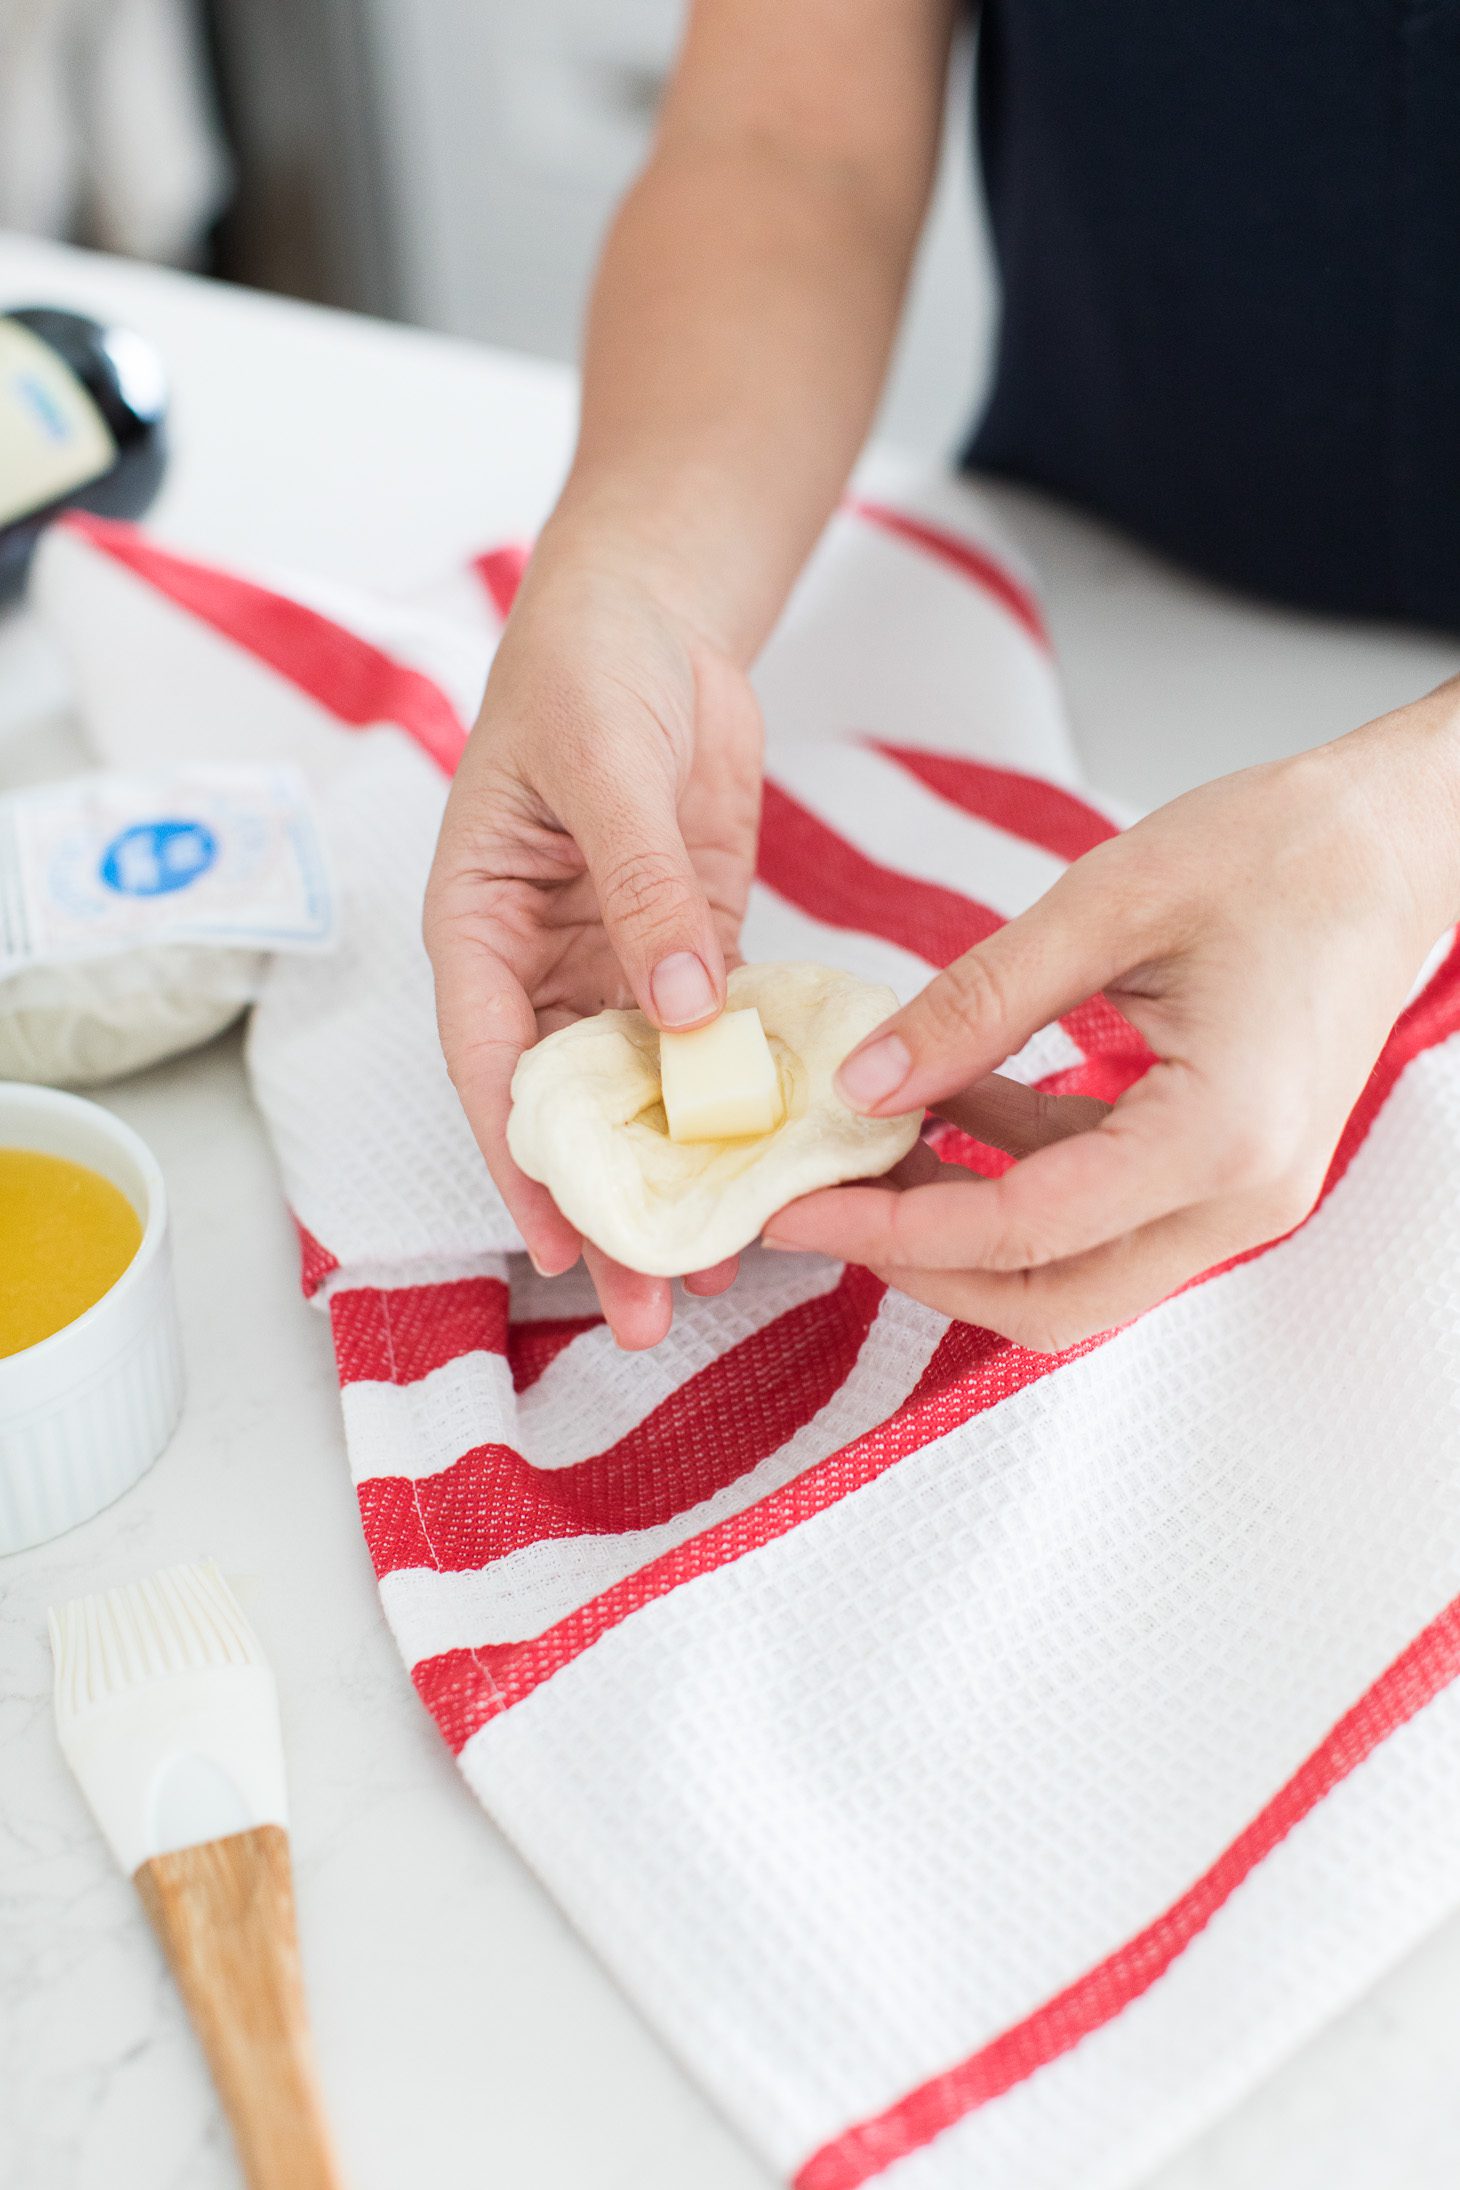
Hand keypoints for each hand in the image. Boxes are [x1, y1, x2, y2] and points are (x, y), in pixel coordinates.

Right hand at [424, 547, 762, 1346]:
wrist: (653, 610)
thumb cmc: (587, 668)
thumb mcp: (605, 769)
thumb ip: (642, 889)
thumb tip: (682, 1016)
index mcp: (480, 928)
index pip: (494, 1070)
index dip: (528, 1167)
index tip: (568, 1249)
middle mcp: (542, 966)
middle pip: (571, 1109)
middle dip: (610, 1206)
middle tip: (651, 1308)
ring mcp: (620, 964)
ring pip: (645, 1094)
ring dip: (680, 1173)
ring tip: (719, 1268)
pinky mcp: (692, 946)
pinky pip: (714, 1040)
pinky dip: (739, 1099)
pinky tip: (773, 1161)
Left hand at [765, 691, 1459, 1349]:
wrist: (1398, 844)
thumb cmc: (1283, 852)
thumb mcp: (1107, 904)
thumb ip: (976, 1004)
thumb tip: (863, 1084)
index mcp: (1222, 1135)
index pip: (1025, 1229)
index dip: (893, 1227)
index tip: (794, 1205)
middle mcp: (1241, 1197)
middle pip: (1049, 1297)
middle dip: (918, 1262)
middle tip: (817, 1200)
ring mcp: (1238, 1196)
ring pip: (1070, 1271)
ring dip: (960, 1226)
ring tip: (863, 1145)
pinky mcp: (1221, 1172)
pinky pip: (1098, 1213)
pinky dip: (1010, 1179)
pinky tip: (942, 1108)